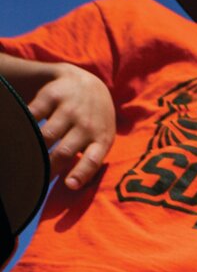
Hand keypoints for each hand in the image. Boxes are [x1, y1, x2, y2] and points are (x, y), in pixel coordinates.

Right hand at [28, 64, 114, 189]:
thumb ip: (91, 161)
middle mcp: (86, 124)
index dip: (81, 173)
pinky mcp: (52, 95)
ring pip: (47, 135)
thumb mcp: (101, 139)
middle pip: (64, 151)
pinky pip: (34, 114)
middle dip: (49, 166)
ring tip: (26, 158)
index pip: (92, 160)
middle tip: (36, 177)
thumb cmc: (94, 122)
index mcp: (101, 139)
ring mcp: (70, 109)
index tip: (69, 185)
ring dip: (34, 148)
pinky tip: (21, 132)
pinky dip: (25, 124)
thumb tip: (74, 187)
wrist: (88, 83)